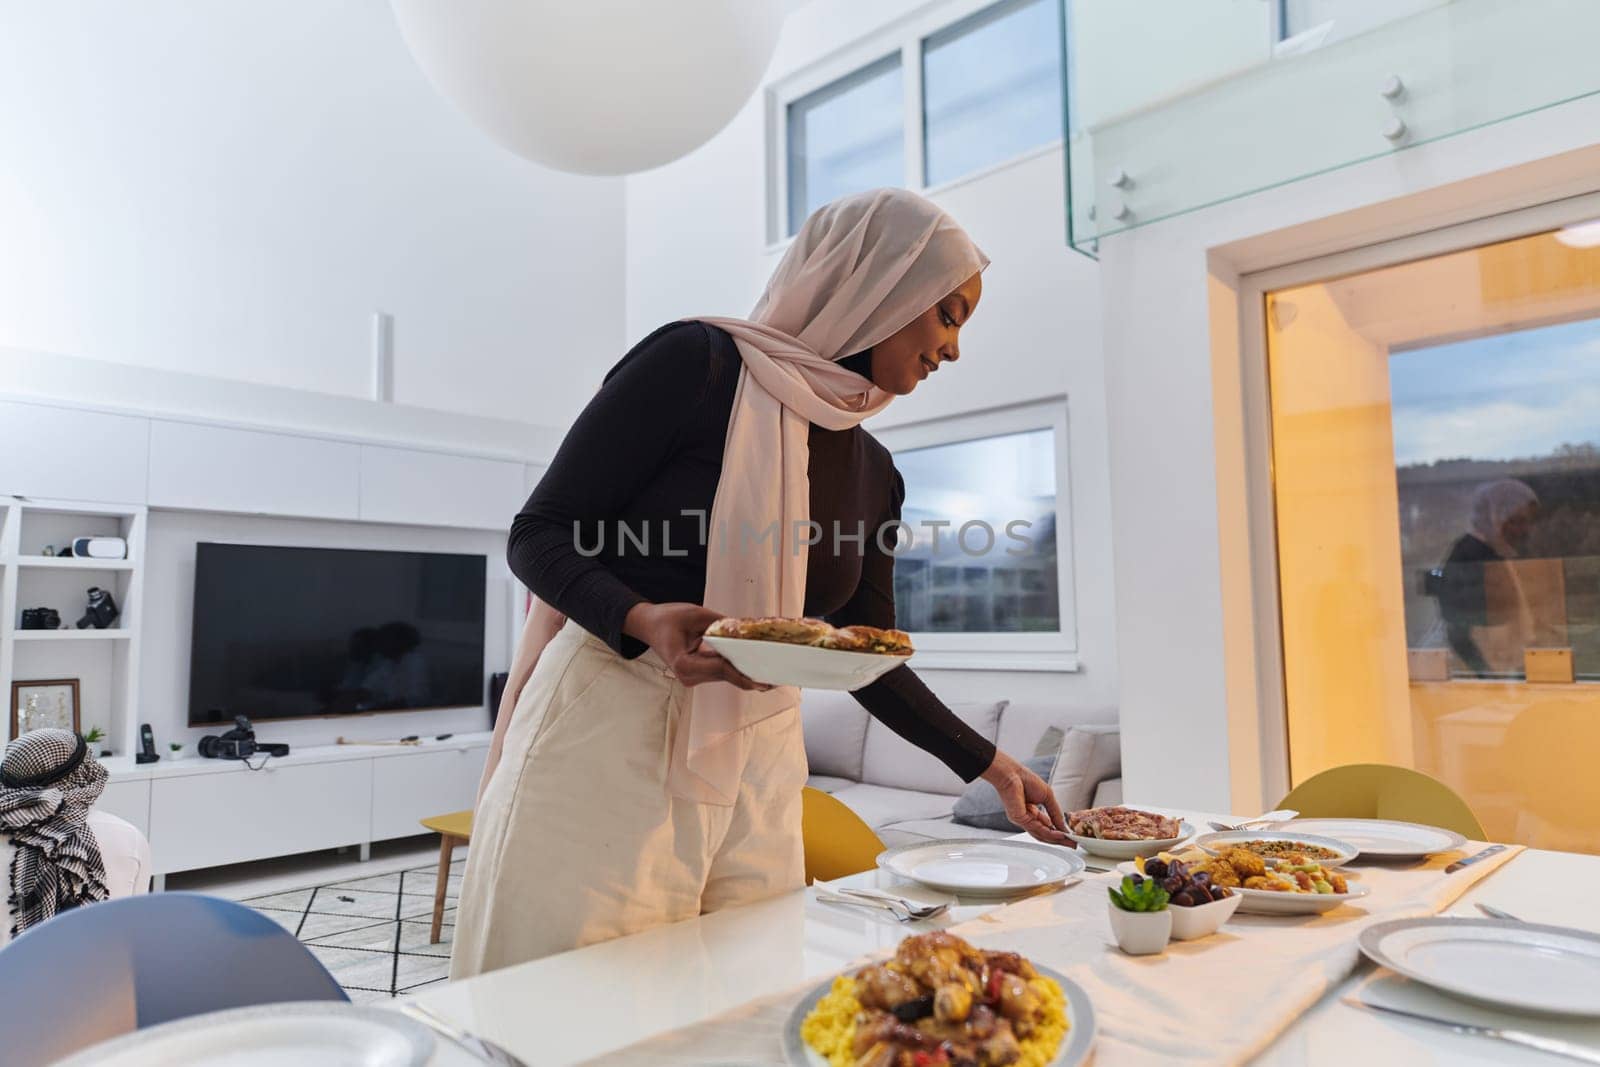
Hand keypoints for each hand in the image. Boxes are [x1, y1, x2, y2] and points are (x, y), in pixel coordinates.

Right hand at [623, 602, 770, 690]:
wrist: (648, 625)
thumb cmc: (667, 618)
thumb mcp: (695, 615)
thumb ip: (720, 624)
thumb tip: (745, 630)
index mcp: (684, 664)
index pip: (721, 668)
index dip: (744, 671)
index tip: (764, 677)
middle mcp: (688, 676)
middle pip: (727, 675)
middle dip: (751, 676)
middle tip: (777, 680)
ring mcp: (692, 678)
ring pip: (726, 676)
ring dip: (746, 673)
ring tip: (771, 674)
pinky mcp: (697, 675)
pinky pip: (721, 672)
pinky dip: (736, 669)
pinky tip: (755, 668)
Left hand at [981, 750, 1070, 844]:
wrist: (1012, 774)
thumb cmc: (1025, 780)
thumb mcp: (1047, 796)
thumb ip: (1055, 812)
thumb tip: (1063, 826)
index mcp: (1032, 812)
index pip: (1046, 826)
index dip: (1059, 832)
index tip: (1071, 837)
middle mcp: (1026, 818)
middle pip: (1045, 834)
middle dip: (1060, 840)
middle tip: (1072, 844)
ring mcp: (1022, 820)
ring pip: (1041, 834)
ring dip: (1057, 839)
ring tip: (1069, 842)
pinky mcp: (1019, 819)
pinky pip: (1037, 829)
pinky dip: (1050, 833)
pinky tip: (1060, 834)